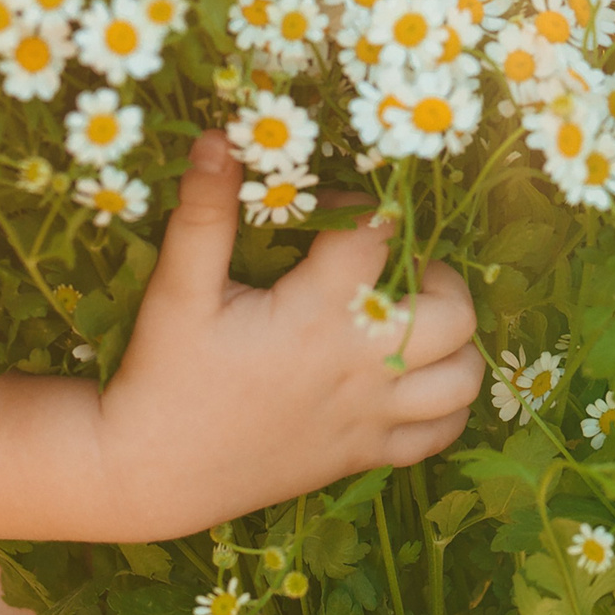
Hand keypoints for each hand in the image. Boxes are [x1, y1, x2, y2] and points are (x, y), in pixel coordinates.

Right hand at [87, 132, 482, 539]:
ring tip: (411, 319)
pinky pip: (442, 433)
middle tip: (394, 267)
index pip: (378, 238)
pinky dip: (445, 403)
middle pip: (454, 313)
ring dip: (454, 341)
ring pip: (463, 378)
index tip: (334, 210)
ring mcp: (370, 417)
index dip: (366, 208)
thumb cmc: (164, 375)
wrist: (150, 474)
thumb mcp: (177, 291)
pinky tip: (413, 377)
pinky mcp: (365, 455)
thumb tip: (219, 140)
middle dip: (437, 276)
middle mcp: (359, 369)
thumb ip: (205, 216)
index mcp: (317, 318)